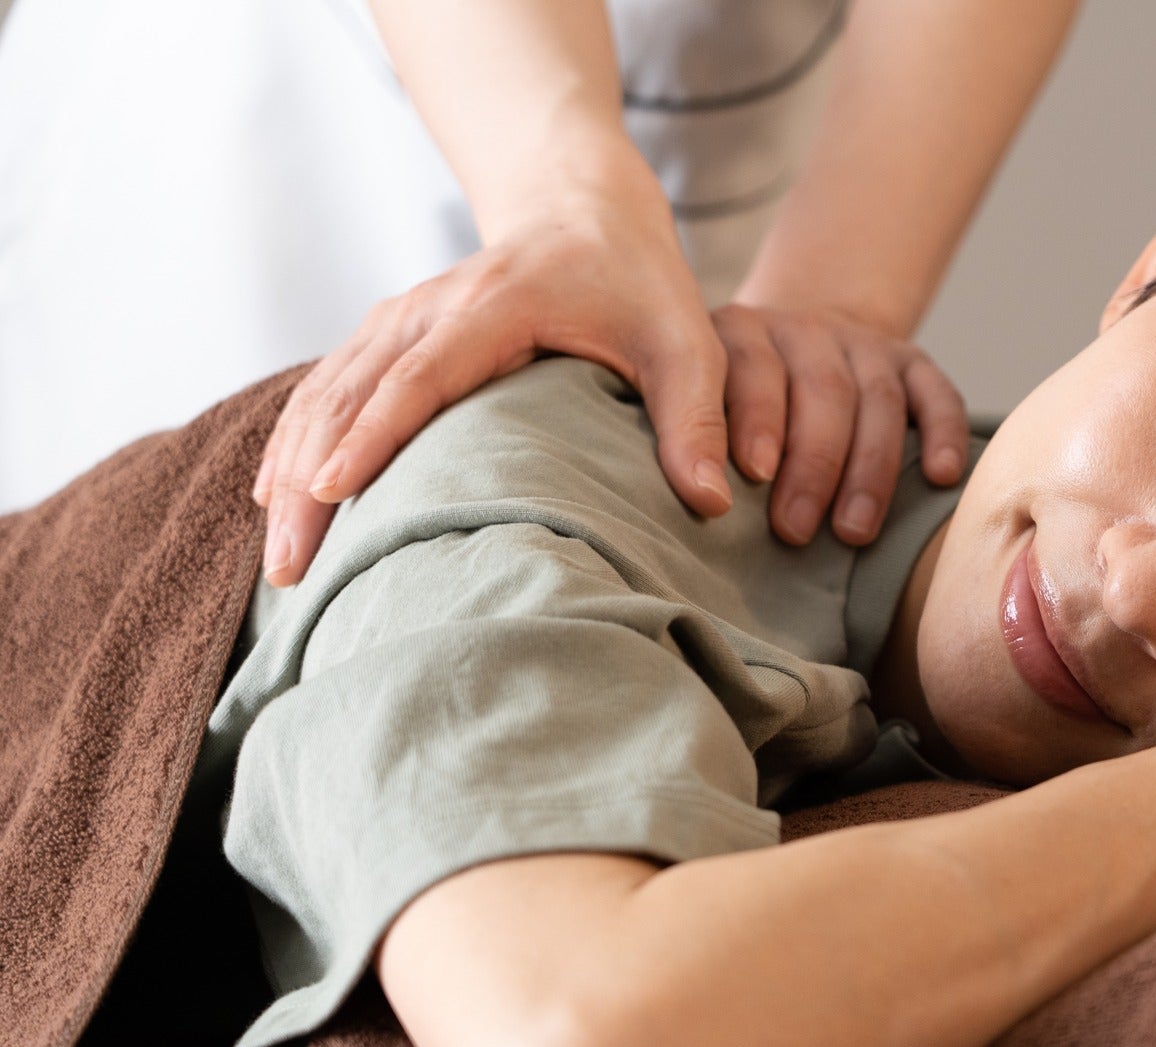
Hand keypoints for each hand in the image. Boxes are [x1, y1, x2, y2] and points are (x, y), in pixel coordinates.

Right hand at [255, 170, 730, 585]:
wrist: (585, 209)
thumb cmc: (640, 283)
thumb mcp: (686, 342)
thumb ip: (696, 418)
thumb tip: (714, 502)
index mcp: (498, 305)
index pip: (423, 375)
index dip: (376, 433)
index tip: (335, 491)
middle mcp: (434, 306)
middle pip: (353, 393)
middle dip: (311, 478)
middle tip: (290, 564)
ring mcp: (403, 316)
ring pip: (327, 392)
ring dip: (291, 468)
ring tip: (278, 556)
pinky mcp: (390, 333)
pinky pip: (328, 388)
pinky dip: (297, 440)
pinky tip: (275, 497)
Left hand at [711, 304, 968, 546]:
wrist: (791, 346)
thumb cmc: (729, 410)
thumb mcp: (689, 403)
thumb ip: (686, 434)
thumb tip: (695, 495)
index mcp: (739, 334)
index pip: (751, 371)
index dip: (756, 422)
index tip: (752, 477)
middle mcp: (803, 330)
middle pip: (821, 391)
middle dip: (812, 465)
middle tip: (796, 530)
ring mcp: (862, 344)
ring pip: (877, 400)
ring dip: (869, 470)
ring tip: (853, 533)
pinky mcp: (910, 361)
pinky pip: (936, 393)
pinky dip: (943, 433)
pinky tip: (941, 476)